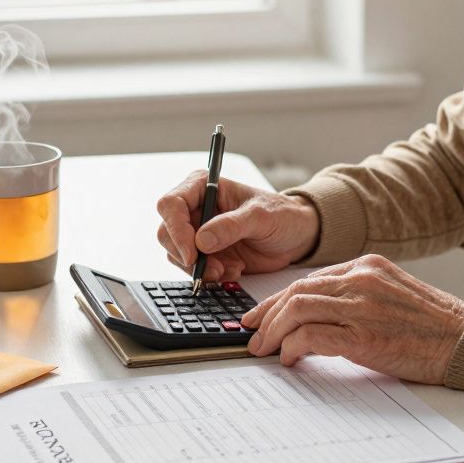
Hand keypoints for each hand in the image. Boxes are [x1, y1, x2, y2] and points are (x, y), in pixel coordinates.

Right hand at [155, 171, 319, 282]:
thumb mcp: (261, 216)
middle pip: (167, 232)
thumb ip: (231, 226)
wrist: (296, 236)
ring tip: (230, 269)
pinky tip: (234, 270)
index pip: (171, 205)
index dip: (176, 230)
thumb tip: (201, 241)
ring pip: (176, 254)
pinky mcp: (206, 254)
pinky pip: (193, 269)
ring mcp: (198, 232)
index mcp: (203, 186)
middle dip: (187, 255)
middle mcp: (195, 208)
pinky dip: (210, 276)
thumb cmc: (282, 215)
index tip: (192, 253)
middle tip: (212, 269)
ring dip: (200, 268)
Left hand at [240, 254, 463, 383]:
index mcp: (368, 266)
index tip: (260, 315)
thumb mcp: (393, 294)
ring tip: (262, 350)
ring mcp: (362, 306)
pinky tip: (289, 358)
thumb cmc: (434, 326)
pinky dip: (292, 347)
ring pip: (297, 308)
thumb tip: (319, 315)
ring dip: (272, 331)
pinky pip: (311, 335)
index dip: (277, 298)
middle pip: (296, 291)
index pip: (309, 278)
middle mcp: (362, 279)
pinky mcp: (363, 336)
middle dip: (266, 315)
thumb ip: (359, 295)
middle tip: (251, 334)